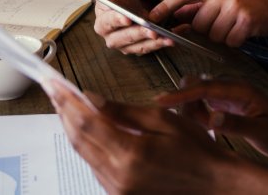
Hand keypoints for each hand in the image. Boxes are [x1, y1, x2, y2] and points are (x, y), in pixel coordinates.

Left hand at [47, 82, 239, 193]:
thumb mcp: (162, 120)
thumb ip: (122, 111)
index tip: (54, 83)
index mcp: (131, 154)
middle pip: (78, 139)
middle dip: (63, 112)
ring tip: (66, 104)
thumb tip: (91, 99)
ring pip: (83, 153)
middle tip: (53, 90)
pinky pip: (94, 164)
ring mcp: (117, 188)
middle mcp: (118, 176)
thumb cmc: (196, 150)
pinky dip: (87, 143)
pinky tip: (87, 128)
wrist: (213, 183)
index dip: (67, 101)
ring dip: (72, 127)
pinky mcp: (118, 193)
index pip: (87, 123)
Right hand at [68, 0, 173, 54]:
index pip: (108, 22)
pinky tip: (171, 39)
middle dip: (138, 34)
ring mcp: (125, 46)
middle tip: (151, 30)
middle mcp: (111, 38)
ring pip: (138, 46)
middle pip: (124, 38)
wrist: (133, 7)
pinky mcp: (137, 49)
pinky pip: (149, 49)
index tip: (127, 17)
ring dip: (153, 43)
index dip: (117, 20)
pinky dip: (161, 45)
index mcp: (102, 23)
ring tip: (166, 37)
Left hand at [149, 0, 267, 46]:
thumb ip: (200, 4)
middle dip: (207, 28)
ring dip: (222, 35)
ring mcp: (235, 5)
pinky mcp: (247, 20)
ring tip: (235, 24)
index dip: (165, 7)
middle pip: (198, 23)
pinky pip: (230, 41)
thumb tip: (176, 18)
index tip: (152, 18)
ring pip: (213, 34)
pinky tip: (244, 30)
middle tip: (223, 21)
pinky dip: (235, 40)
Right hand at [156, 76, 267, 157]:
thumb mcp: (262, 132)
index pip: (204, 88)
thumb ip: (237, 125)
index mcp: (239, 90)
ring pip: (197, 95)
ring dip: (190, 109)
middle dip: (184, 101)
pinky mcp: (225, 105)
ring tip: (200, 128)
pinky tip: (203, 127)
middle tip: (188, 123)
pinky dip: (196, 114)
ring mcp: (227, 96)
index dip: (182, 94)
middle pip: (196, 87)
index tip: (161, 100)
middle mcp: (231, 89)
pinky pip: (202, 105)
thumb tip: (212, 119)